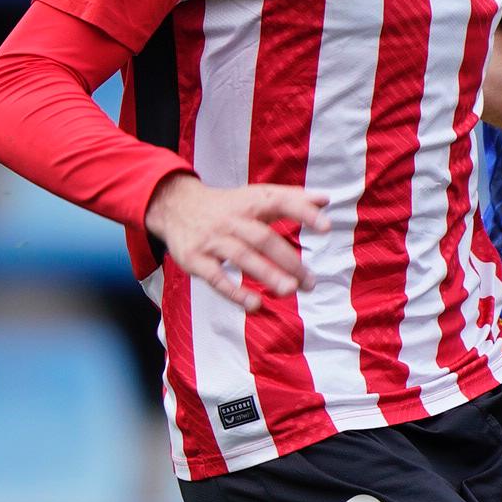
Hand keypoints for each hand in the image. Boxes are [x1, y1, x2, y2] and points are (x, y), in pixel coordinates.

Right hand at [145, 172, 318, 309]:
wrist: (175, 206)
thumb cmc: (226, 206)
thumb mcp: (255, 196)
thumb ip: (291, 198)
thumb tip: (326, 199)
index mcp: (250, 202)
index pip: (279, 202)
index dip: (303, 212)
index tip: (326, 227)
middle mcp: (232, 220)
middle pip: (263, 238)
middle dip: (289, 261)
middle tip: (310, 283)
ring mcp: (212, 240)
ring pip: (242, 257)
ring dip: (267, 274)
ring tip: (290, 291)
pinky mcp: (195, 259)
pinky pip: (216, 277)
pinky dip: (235, 292)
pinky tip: (255, 305)